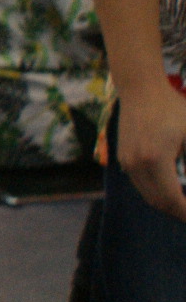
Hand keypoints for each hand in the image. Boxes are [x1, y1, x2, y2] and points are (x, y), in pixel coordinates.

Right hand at [118, 83, 185, 222]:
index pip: (172, 199)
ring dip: (165, 202)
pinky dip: (154, 191)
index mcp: (156, 160)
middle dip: (177, 212)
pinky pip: (139, 183)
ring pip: (146, 194)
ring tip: (183, 203)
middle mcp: (136, 164)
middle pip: (157, 201)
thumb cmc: (172, 108)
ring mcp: (126, 161)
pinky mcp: (122, 157)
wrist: (140, 89)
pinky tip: (170, 187)